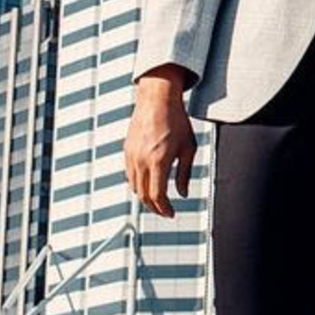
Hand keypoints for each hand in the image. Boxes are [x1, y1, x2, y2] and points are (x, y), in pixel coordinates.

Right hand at [124, 67, 196, 216]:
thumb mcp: (189, 148)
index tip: (171, 214)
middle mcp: (141, 160)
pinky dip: (138, 185)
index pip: (157, 195)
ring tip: (158, 201)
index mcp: (158, 161)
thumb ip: (185, 173)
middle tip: (166, 211)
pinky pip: (130, 175)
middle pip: (144, 195)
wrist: (157, 100)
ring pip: (134, 187)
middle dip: (155, 207)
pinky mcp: (126, 151)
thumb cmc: (177, 121)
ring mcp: (131, 156)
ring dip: (145, 197)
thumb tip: (183, 193)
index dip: (164, 209)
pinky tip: (148, 185)